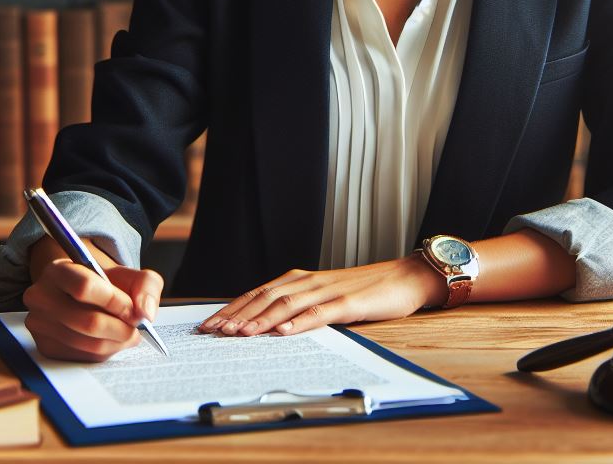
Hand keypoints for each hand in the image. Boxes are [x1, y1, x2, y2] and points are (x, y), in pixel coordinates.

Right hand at [23, 258, 163, 361]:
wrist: (86, 296)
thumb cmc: (109, 284)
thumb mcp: (131, 274)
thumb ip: (147, 285)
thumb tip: (145, 313)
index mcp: (58, 269)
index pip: (85, 288)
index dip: (115, 302)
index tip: (133, 309)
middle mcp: (41, 296)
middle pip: (87, 321)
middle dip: (120, 328)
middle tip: (136, 328)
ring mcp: (39, 324)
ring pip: (85, 343)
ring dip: (115, 342)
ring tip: (128, 334)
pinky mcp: (44, 347)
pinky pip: (80, 356)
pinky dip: (103, 352)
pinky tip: (111, 340)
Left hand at [198, 255, 446, 337]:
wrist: (403, 278)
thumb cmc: (364, 291)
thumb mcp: (325, 297)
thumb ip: (298, 306)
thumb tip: (265, 326)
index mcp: (302, 280)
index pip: (259, 293)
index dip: (233, 308)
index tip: (209, 325)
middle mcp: (310, 281)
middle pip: (266, 297)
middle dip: (237, 315)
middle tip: (212, 332)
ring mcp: (329, 290)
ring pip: (288, 304)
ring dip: (260, 319)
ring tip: (238, 333)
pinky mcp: (348, 302)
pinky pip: (320, 313)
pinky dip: (299, 322)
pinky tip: (283, 332)